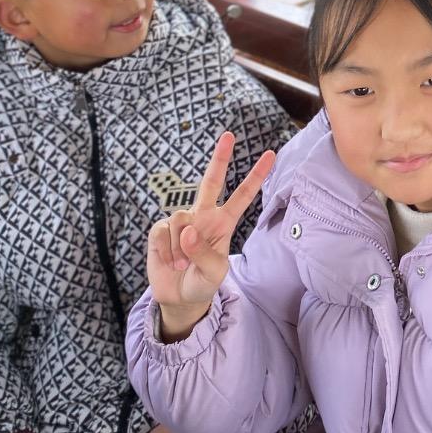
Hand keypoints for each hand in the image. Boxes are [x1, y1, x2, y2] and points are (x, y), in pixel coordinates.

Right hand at [146, 130, 274, 339]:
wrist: (179, 296)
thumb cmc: (202, 282)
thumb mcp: (213, 274)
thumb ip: (204, 254)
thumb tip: (189, 230)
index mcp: (224, 223)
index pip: (242, 196)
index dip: (256, 176)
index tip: (270, 154)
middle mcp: (203, 216)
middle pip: (211, 181)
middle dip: (220, 158)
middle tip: (229, 135)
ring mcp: (181, 221)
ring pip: (181, 220)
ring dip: (180, 248)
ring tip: (181, 264)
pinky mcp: (161, 229)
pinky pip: (162, 233)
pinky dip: (165, 251)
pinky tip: (168, 260)